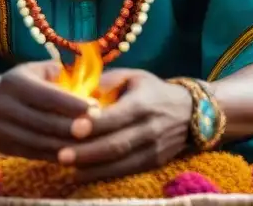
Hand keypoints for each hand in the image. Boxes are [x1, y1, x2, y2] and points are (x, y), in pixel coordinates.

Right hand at [0, 61, 94, 160]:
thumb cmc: (15, 85)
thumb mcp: (30, 71)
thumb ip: (56, 73)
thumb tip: (85, 79)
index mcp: (15, 84)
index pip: (47, 96)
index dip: (72, 104)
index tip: (96, 108)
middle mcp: (7, 107)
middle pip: (45, 122)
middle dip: (74, 127)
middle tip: (100, 128)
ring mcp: (4, 130)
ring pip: (41, 142)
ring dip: (68, 146)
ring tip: (93, 144)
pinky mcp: (7, 148)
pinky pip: (35, 154)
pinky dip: (56, 156)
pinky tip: (76, 154)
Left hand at [55, 70, 191, 182]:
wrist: (190, 112)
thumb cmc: (151, 90)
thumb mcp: (132, 77)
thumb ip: (106, 82)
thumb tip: (77, 91)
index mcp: (143, 103)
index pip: (118, 116)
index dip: (96, 124)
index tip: (73, 129)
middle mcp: (150, 128)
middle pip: (117, 144)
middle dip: (88, 152)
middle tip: (62, 155)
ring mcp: (154, 149)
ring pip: (121, 163)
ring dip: (93, 168)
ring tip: (67, 168)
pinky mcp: (154, 163)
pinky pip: (126, 172)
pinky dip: (104, 175)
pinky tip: (82, 175)